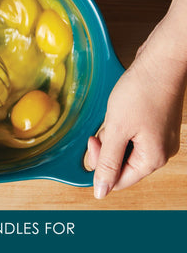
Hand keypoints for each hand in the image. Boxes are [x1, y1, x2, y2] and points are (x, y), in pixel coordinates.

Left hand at [86, 17, 186, 198]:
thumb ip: (107, 162)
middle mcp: (159, 152)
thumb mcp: (117, 130)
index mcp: (152, 159)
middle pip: (122, 165)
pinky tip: (118, 114)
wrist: (160, 61)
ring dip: (111, 137)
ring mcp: (158, 138)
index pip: (119, 180)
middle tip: (99, 131)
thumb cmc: (142, 92)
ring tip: (112, 118)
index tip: (91, 144)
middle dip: (105, 150)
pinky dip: (120, 128)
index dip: (99, 167)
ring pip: (125, 149)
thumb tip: (101, 191)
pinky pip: (131, 136)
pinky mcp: (154, 125)